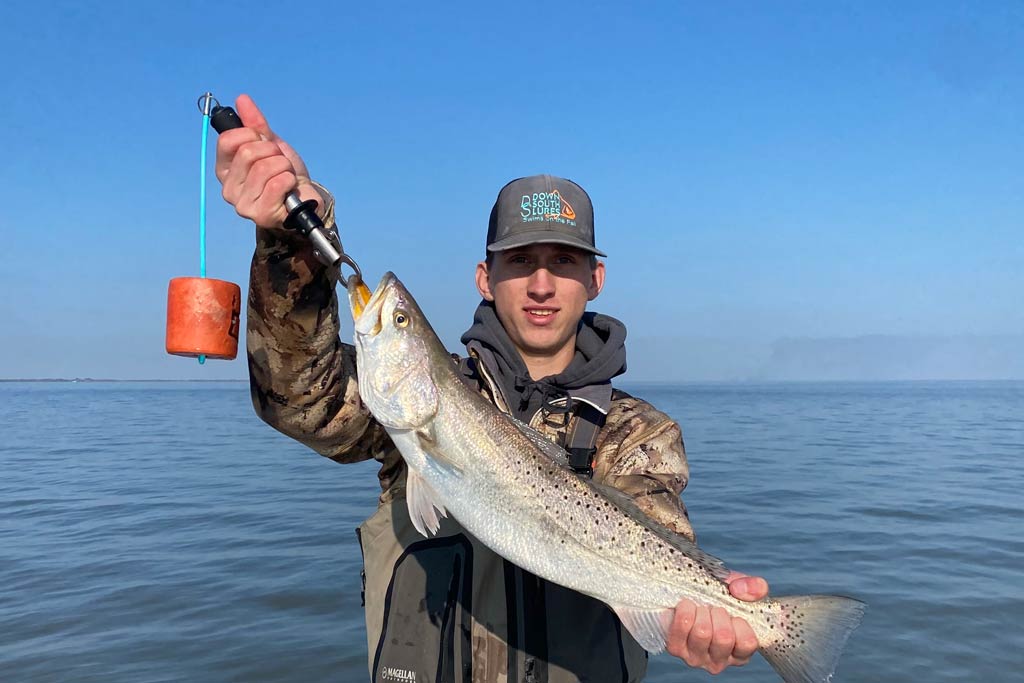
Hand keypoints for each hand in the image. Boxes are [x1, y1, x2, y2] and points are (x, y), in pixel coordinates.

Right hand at [214, 94, 324, 229]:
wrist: (305, 196)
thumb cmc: (284, 172)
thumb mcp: (271, 144)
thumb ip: (255, 123)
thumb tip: (242, 99)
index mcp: (224, 169)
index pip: (228, 140)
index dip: (252, 135)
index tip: (264, 143)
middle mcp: (228, 188)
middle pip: (248, 152)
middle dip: (273, 151)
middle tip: (280, 162)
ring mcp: (243, 204)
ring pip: (264, 167)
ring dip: (283, 166)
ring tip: (286, 175)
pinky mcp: (260, 215)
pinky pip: (278, 183)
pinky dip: (290, 179)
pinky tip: (290, 187)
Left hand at [666, 571, 767, 674]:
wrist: (685, 593)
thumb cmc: (717, 597)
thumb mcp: (741, 588)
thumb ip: (754, 587)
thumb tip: (740, 590)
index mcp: (740, 651)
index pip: (747, 643)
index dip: (741, 623)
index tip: (734, 613)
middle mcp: (719, 660)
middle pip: (723, 638)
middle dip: (718, 613)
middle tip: (714, 608)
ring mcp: (696, 657)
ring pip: (702, 633)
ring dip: (701, 611)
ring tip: (700, 607)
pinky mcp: (676, 648)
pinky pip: (681, 628)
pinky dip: (684, 610)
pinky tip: (686, 606)